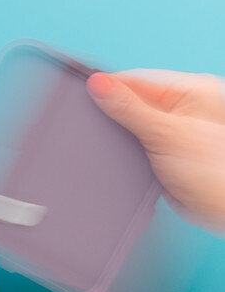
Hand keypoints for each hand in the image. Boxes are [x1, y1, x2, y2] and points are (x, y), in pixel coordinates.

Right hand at [87, 70, 224, 233]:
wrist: (221, 212)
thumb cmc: (214, 172)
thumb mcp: (165, 134)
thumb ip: (129, 108)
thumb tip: (98, 84)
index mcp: (191, 90)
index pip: (136, 79)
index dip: (107, 87)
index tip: (81, 95)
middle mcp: (182, 108)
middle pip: (131, 101)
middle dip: (110, 114)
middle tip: (91, 125)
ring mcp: (172, 131)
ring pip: (130, 124)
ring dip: (117, 135)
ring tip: (108, 145)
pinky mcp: (164, 153)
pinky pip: (134, 145)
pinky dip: (123, 151)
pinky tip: (116, 157)